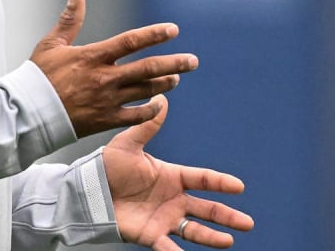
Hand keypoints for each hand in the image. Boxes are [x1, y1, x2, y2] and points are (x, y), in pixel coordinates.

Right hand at [30, 0, 197, 137]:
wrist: (27, 114)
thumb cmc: (37, 76)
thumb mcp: (52, 44)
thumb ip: (69, 19)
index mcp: (93, 57)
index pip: (131, 42)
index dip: (154, 34)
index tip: (174, 30)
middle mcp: (105, 78)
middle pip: (148, 69)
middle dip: (174, 63)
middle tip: (193, 61)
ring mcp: (107, 101)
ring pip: (146, 91)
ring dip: (165, 84)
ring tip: (177, 78)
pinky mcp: (105, 121)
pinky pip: (136, 116)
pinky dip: (151, 109)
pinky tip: (159, 104)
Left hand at [103, 95, 254, 249]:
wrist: (87, 191)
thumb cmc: (107, 167)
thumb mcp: (128, 144)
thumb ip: (148, 126)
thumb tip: (162, 99)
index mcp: (171, 177)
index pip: (202, 179)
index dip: (220, 183)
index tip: (239, 186)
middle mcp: (172, 199)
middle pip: (206, 208)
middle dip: (227, 215)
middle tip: (247, 223)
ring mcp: (163, 218)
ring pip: (194, 230)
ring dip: (211, 237)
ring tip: (229, 241)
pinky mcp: (150, 235)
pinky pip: (167, 247)